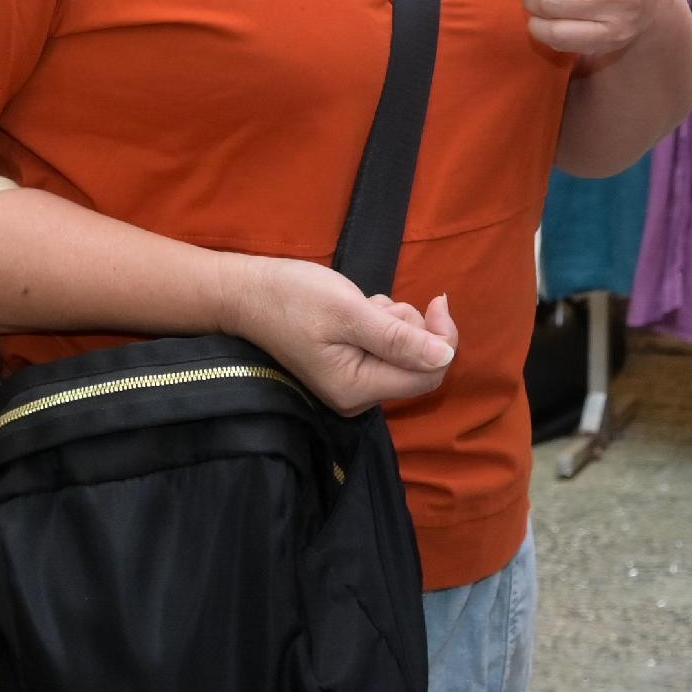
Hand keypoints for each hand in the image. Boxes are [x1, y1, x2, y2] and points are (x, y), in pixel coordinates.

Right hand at [222, 258, 457, 415]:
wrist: (246, 294)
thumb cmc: (294, 298)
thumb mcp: (350, 312)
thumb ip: (398, 339)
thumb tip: (446, 356)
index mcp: (358, 389)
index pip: (427, 376)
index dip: (443, 339)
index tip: (437, 300)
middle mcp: (358, 397)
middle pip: (417, 365)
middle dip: (409, 327)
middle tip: (376, 304)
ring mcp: (351, 384)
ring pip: (402, 352)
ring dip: (392, 321)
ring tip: (359, 306)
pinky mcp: (346, 368)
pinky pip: (383, 347)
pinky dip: (378, 323)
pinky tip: (353, 310)